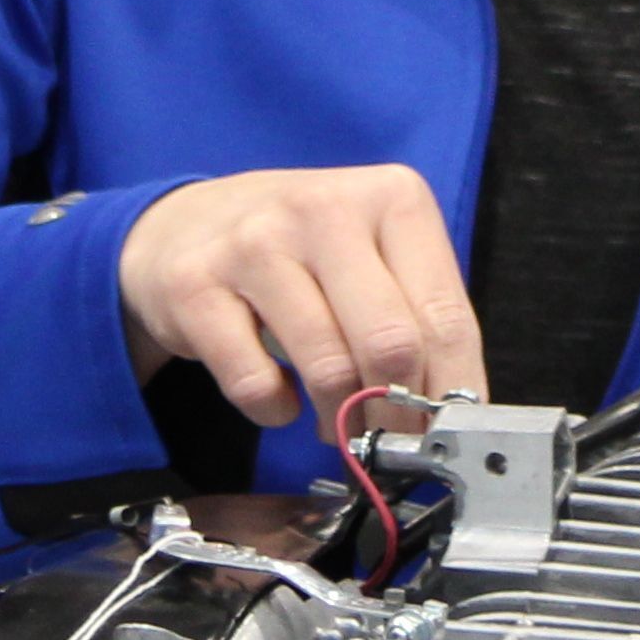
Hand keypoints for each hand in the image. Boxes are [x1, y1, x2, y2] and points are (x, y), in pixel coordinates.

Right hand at [116, 165, 485, 427]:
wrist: (186, 222)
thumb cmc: (301, 248)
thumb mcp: (374, 258)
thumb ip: (418, 320)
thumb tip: (453, 412)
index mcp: (391, 197)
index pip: (446, 317)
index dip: (454, 394)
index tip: (448, 435)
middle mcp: (325, 209)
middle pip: (391, 344)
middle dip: (398, 414)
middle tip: (392, 442)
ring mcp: (256, 243)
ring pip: (327, 368)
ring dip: (339, 420)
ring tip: (336, 422)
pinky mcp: (195, 285)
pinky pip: (254, 383)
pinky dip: (274, 411)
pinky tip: (278, 396)